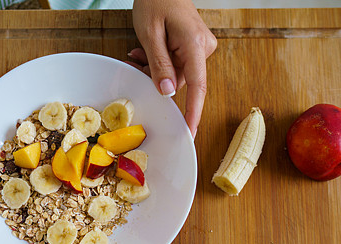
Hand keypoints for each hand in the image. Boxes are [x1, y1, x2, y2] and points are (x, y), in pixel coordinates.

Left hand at [129, 0, 216, 136]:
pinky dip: (160, 61)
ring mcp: (201, 46)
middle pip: (182, 80)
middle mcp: (203, 47)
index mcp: (195, 45)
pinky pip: (178, 63)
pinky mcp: (194, 46)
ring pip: (177, 73)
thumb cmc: (155, 0)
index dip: (193, 112)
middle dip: (158, 78)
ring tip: (139, 52)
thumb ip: (159, 65)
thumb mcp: (149, 33)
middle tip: (137, 61)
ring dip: (156, 68)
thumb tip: (168, 93)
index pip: (198, 87)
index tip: (190, 132)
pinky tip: (147, 51)